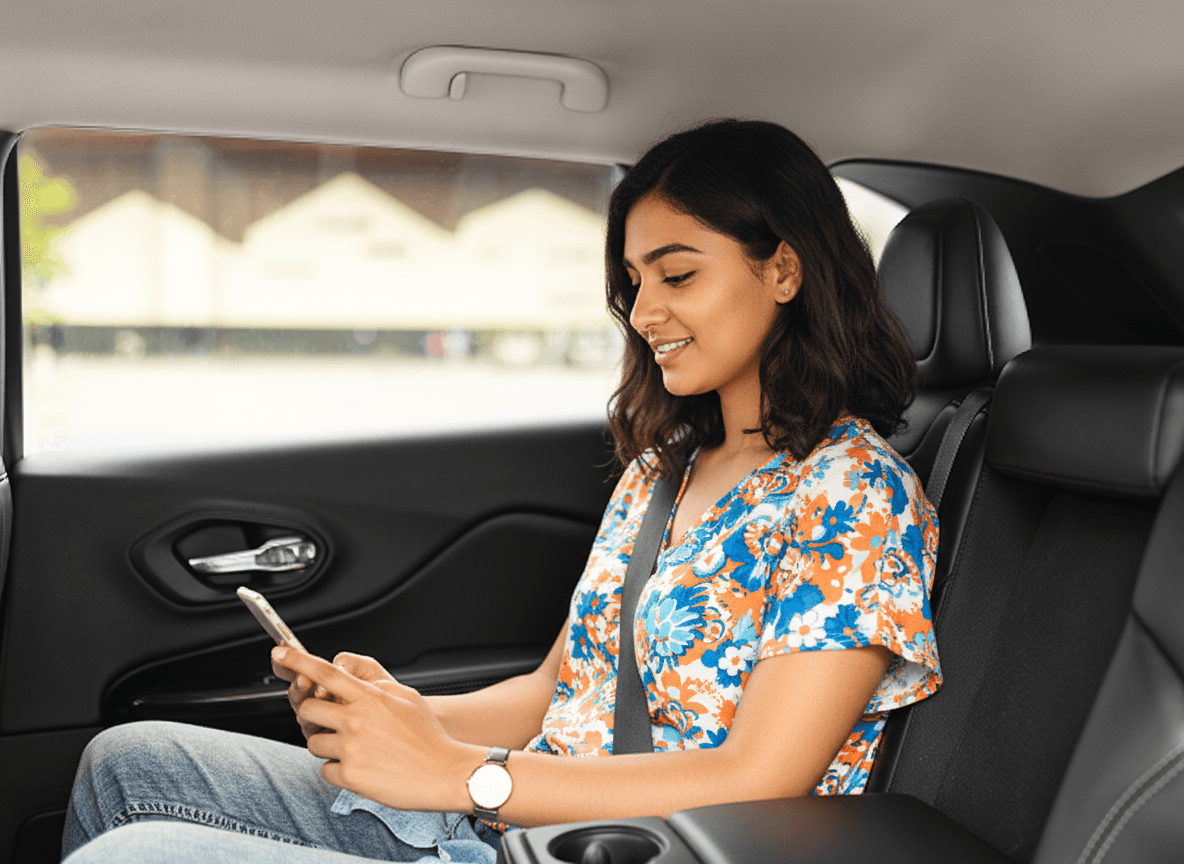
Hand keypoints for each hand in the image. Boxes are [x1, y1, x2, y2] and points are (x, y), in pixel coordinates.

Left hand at [275, 647, 477, 812]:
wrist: (445, 773)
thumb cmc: (429, 736)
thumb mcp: (408, 697)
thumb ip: (377, 686)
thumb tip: (354, 682)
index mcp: (370, 697)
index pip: (325, 672)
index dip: (297, 661)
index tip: (278, 654)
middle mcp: (356, 720)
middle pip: (307, 709)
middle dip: (313, 715)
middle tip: (332, 722)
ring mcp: (351, 748)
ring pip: (313, 742)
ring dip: (328, 746)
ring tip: (357, 750)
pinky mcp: (350, 776)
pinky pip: (325, 770)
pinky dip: (339, 771)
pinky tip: (363, 768)